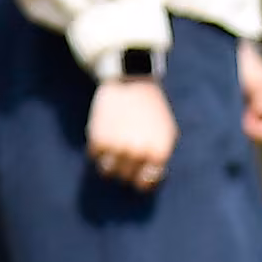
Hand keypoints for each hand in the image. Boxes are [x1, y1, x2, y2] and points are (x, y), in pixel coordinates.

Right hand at [84, 70, 177, 187]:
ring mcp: (117, 147)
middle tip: (123, 153)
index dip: (139, 178)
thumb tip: (149, 178)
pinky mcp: (98, 139)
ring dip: (109, 161)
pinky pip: (94, 156)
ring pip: (107, 171)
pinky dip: (97, 148)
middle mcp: (138, 153)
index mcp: (158, 153)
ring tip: (112, 145)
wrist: (131, 79)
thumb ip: (159, 156)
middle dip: (124, 168)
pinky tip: (104, 133)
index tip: (136, 172)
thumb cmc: (152, 107)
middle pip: (125, 177)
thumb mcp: (167, 131)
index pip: (145, 182)